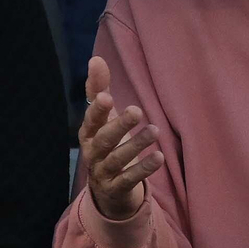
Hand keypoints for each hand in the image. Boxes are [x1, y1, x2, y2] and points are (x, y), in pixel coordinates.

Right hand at [79, 56, 163, 220]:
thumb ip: (99, 89)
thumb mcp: (103, 118)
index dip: (97, 110)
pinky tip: (159, 157)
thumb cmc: (106, 144)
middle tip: (137, 110)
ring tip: (155, 131)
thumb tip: (95, 59)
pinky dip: (144, 169)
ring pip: (118, 159)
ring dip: (136, 145)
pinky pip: (130, 179)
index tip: (107, 97)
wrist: (106, 188)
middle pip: (105, 139)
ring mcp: (103, 172)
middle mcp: (93, 152)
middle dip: (119, 125)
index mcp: (89, 133)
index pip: (91, 119)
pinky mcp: (116, 188)